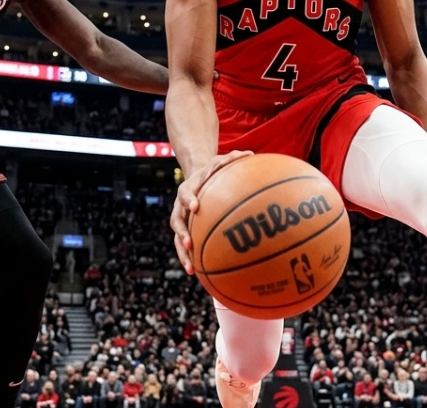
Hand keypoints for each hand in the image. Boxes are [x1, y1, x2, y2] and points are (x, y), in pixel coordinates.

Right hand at [170, 150, 252, 273]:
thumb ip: (232, 159)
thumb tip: (250, 153)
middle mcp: (181, 206)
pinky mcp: (187, 231)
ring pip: (178, 239)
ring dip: (183, 254)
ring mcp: (182, 220)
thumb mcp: (219, 162)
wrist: (197, 177)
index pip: (185, 193)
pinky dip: (192, 259)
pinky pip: (187, 247)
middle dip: (182, 234)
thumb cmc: (212, 171)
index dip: (188, 200)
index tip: (195, 207)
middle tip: (189, 243)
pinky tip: (200, 274)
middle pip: (176, 221)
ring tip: (191, 269)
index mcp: (188, 189)